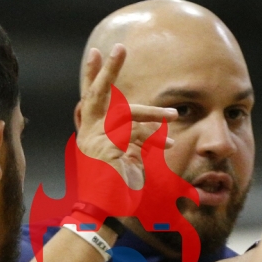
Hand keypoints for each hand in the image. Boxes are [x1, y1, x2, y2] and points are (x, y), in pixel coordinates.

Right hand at [78, 45, 177, 191]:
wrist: (103, 213)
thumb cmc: (114, 189)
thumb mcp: (122, 159)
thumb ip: (130, 140)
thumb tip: (152, 127)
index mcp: (89, 132)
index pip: (90, 98)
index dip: (94, 75)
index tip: (96, 52)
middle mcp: (89, 134)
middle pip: (98, 94)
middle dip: (108, 70)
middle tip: (118, 48)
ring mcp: (96, 142)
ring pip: (129, 118)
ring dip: (154, 115)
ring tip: (172, 115)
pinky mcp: (108, 153)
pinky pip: (136, 139)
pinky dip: (153, 140)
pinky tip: (166, 145)